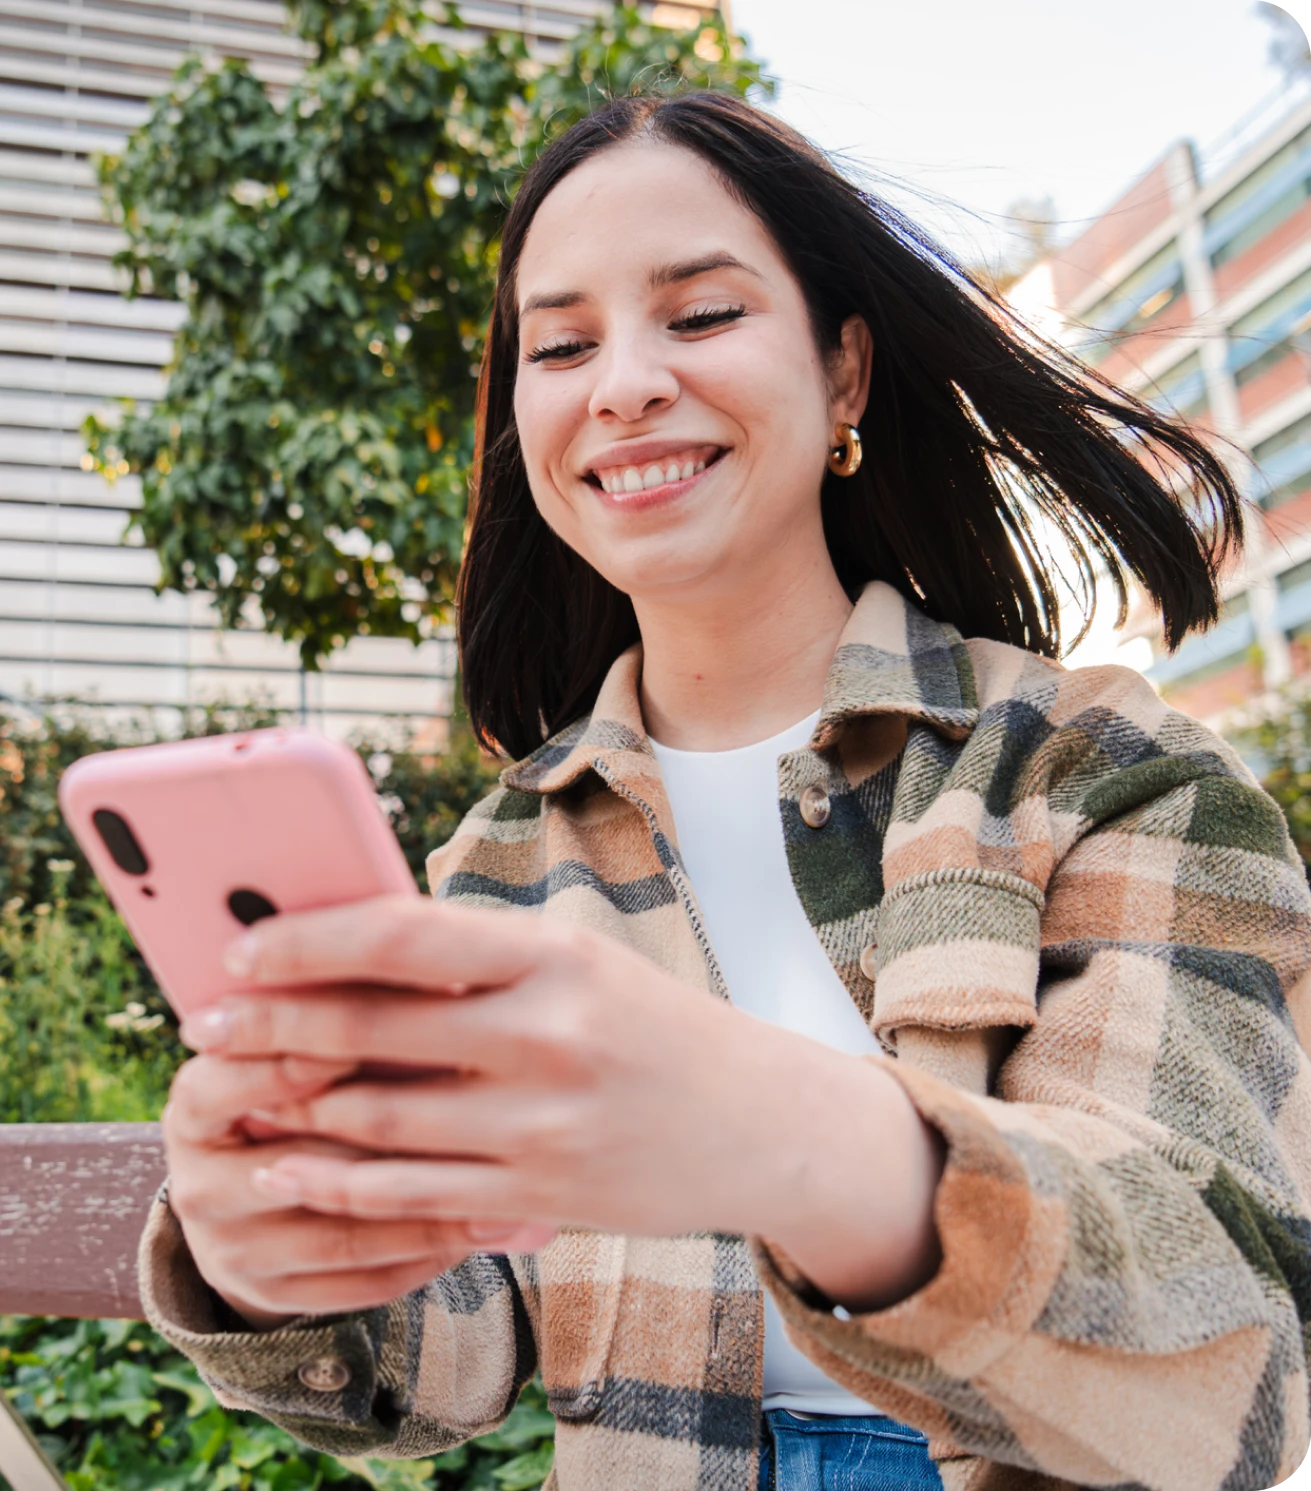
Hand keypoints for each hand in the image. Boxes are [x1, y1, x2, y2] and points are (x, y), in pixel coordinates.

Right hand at [161, 1046, 554, 1330]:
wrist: (244, 1194)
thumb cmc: (297, 1085)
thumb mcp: (291, 1047)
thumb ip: (341, 1013)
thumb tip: (435, 972)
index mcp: (194, 1104)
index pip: (231, 1081)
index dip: (301, 1059)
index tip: (380, 1030)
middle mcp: (198, 1184)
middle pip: (299, 1163)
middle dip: (390, 1136)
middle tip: (475, 1108)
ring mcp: (232, 1251)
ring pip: (342, 1232)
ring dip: (429, 1206)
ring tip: (506, 1176)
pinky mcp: (277, 1297)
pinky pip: (364, 1282)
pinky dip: (429, 1251)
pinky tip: (488, 1222)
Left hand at [181, 895, 944, 1310]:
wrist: (761, 1125)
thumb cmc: (655, 1028)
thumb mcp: (580, 964)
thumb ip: (478, 959)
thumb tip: (350, 946)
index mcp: (555, 955)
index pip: (402, 933)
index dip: (306, 939)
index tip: (242, 945)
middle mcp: (547, 1036)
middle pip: (371, 1026)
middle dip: (271, 1023)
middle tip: (205, 1021)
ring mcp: (543, 1125)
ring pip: (377, 1118)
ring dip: (293, 1104)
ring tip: (240, 1090)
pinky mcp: (540, 1196)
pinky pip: (411, 1194)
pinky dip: (342, 1180)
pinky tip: (300, 1163)